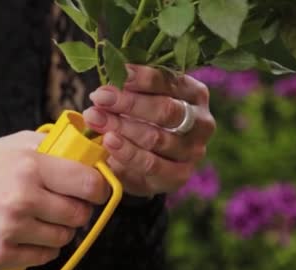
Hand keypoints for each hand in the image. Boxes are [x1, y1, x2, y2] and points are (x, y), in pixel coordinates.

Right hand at [0, 131, 109, 269]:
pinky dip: (42, 248)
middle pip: (79, 214)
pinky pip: (45, 257)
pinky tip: (26, 235)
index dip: (98, 188)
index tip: (94, 190)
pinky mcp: (2, 255)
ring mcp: (11, 229)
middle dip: (77, 210)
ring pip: (64, 238)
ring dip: (59, 230)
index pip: (89, 183)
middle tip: (62, 205)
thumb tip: (87, 149)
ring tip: (39, 219)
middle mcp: (21, 198)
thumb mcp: (7, 145)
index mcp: (28, 165)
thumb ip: (47, 146)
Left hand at [83, 64, 215, 196]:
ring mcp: (193, 151)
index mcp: (194, 94)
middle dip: (129, 103)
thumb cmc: (141, 122)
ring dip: (122, 127)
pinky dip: (127, 152)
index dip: (143, 77)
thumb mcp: (140, 101)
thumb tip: (108, 68)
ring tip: (95, 118)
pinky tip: (108, 141)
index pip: (171, 81)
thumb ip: (130, 88)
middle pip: (166, 110)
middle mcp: (201, 122)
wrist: (144, 167)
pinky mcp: (180, 175)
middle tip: (99, 97)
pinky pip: (152, 164)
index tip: (117, 72)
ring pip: (157, 137)